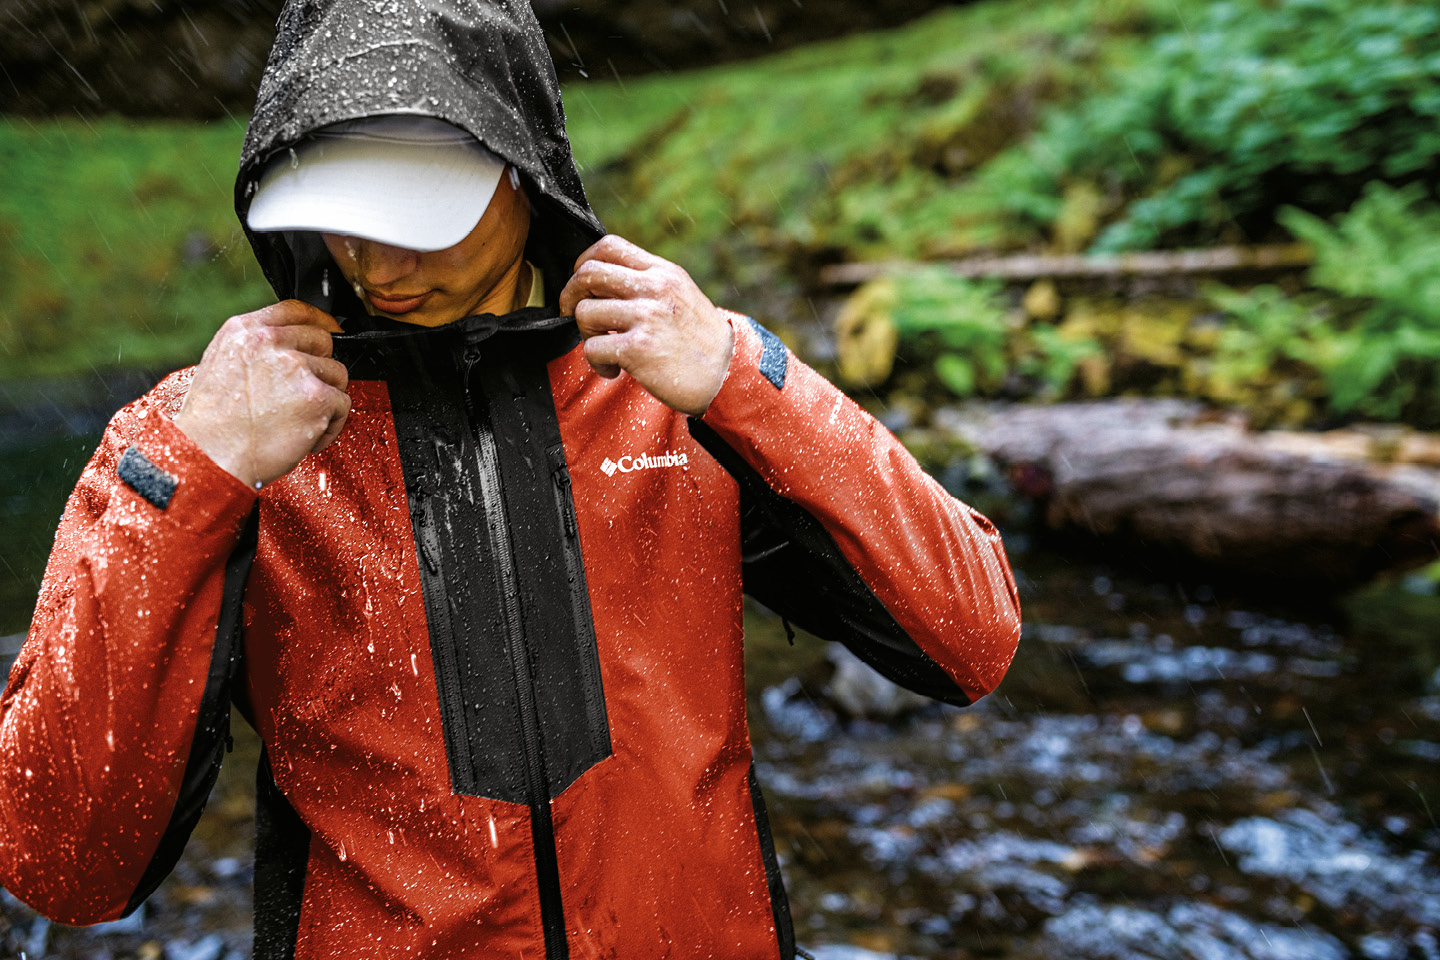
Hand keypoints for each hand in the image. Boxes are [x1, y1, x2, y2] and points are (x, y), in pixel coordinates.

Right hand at [173, 300, 350, 488]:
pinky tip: (304, 437)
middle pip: (323, 342)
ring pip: (336, 375)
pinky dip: (330, 427)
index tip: (330, 330)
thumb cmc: (213, 425)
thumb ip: (255, 349)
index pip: (295, 309)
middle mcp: (270, 342)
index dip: (319, 321)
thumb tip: (290, 346)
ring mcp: (295, 367)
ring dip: (325, 402)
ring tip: (296, 422)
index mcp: (244, 331)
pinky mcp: (316, 396)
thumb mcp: (221, 366)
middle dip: (319, 369)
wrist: (209, 457)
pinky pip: (343, 405)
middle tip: (300, 397)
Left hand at [559, 235, 733, 415]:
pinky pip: (592, 348)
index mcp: (663, 272)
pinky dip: (597, 363)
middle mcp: (654, 289)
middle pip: (588, 273)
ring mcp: (646, 317)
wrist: (728, 374)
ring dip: (586, 335)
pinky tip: (614, 369)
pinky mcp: (639, 348)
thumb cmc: (700, 342)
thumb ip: (648, 284)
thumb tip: (603, 283)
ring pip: (585, 312)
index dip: (584, 262)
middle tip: (574, 313)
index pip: (609, 245)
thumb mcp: (681, 296)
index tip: (582, 284)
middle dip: (570, 295)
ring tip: (605, 349)